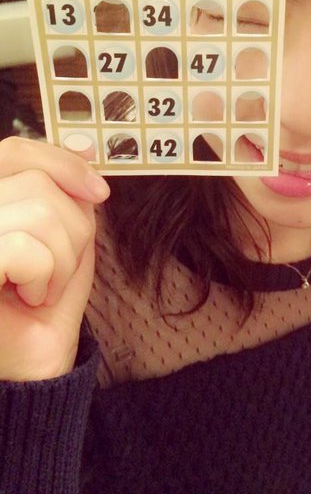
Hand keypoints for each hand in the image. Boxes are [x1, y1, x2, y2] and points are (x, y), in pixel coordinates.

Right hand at [0, 137, 109, 381]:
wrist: (36, 358)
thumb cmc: (46, 297)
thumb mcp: (66, 232)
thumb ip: (66, 190)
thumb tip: (85, 148)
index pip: (14, 150)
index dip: (61, 162)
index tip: (99, 191)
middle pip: (36, 183)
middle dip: (70, 229)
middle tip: (56, 267)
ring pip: (38, 212)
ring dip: (61, 257)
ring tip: (41, 285)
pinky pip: (23, 247)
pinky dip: (44, 274)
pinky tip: (30, 297)